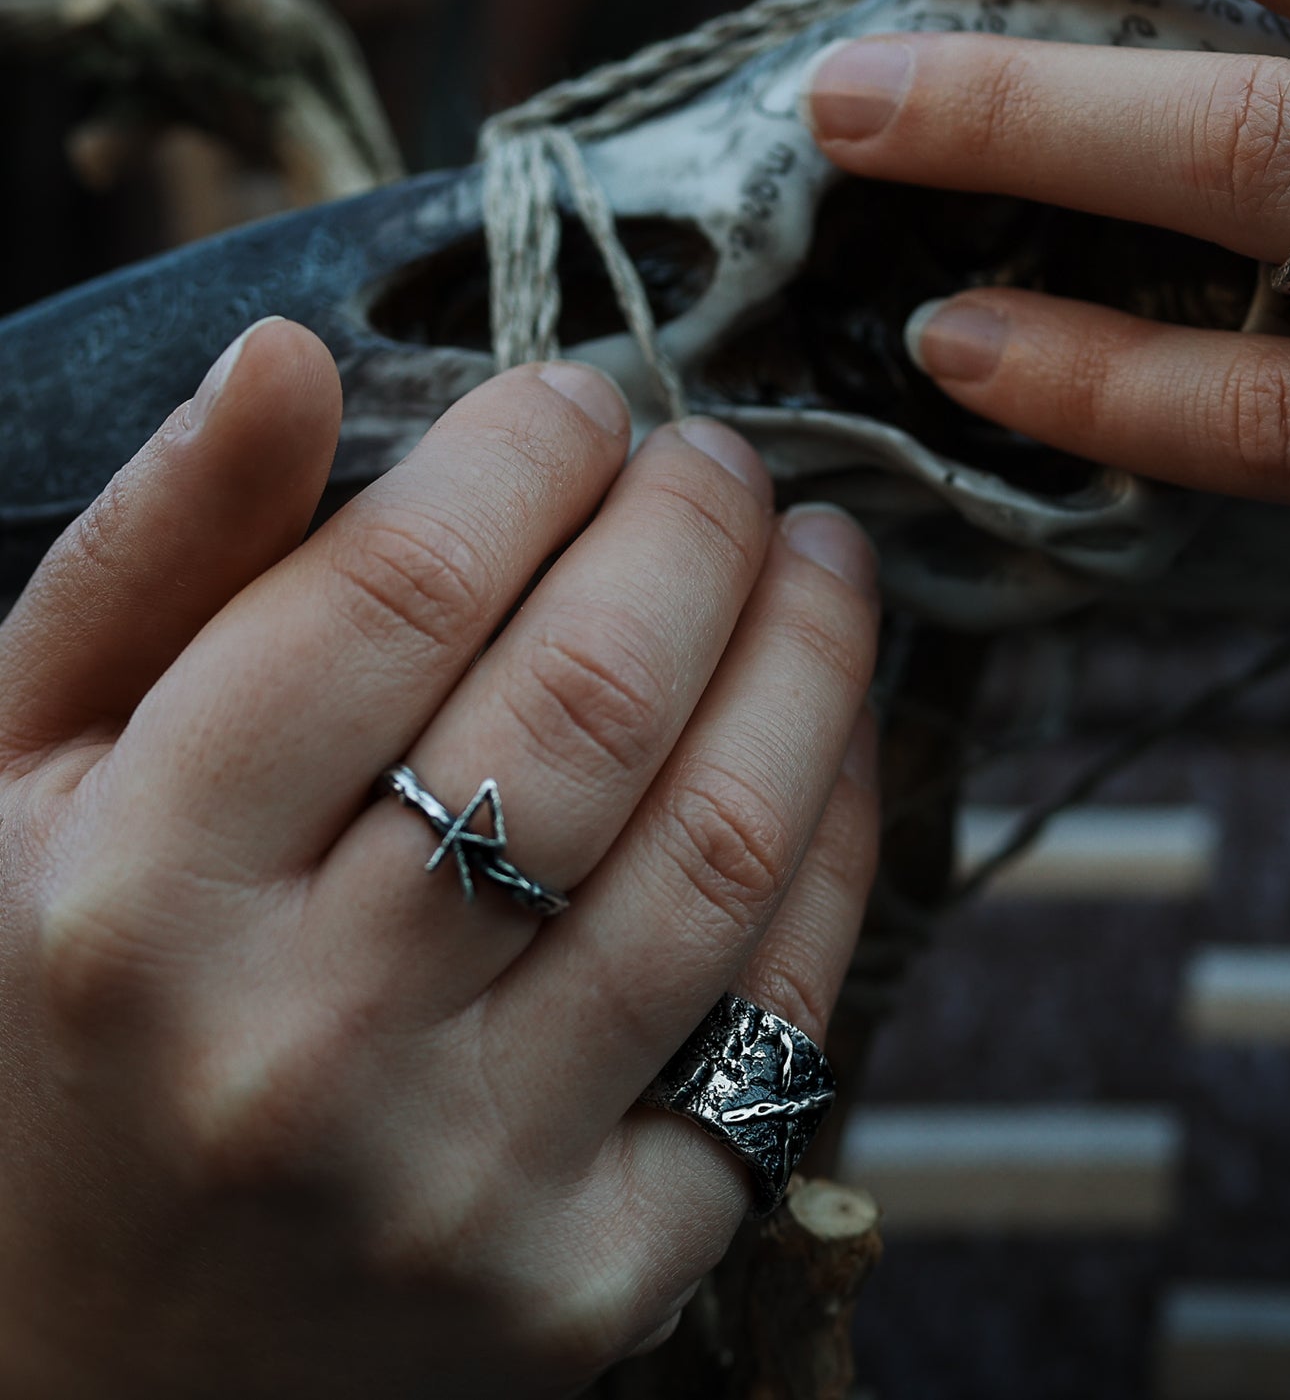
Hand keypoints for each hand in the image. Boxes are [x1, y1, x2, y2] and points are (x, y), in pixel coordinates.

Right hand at [0, 320, 878, 1395]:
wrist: (93, 1368)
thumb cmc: (54, 1024)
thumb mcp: (19, 779)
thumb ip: (151, 559)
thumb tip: (284, 356)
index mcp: (135, 894)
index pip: (394, 592)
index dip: (530, 454)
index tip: (580, 402)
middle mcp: (303, 1046)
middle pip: (590, 700)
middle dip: (697, 528)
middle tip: (720, 464)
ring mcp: (468, 1178)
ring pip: (722, 842)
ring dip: (811, 655)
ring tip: (820, 559)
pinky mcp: (600, 1273)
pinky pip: (782, 1008)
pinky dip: (840, 836)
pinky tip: (833, 732)